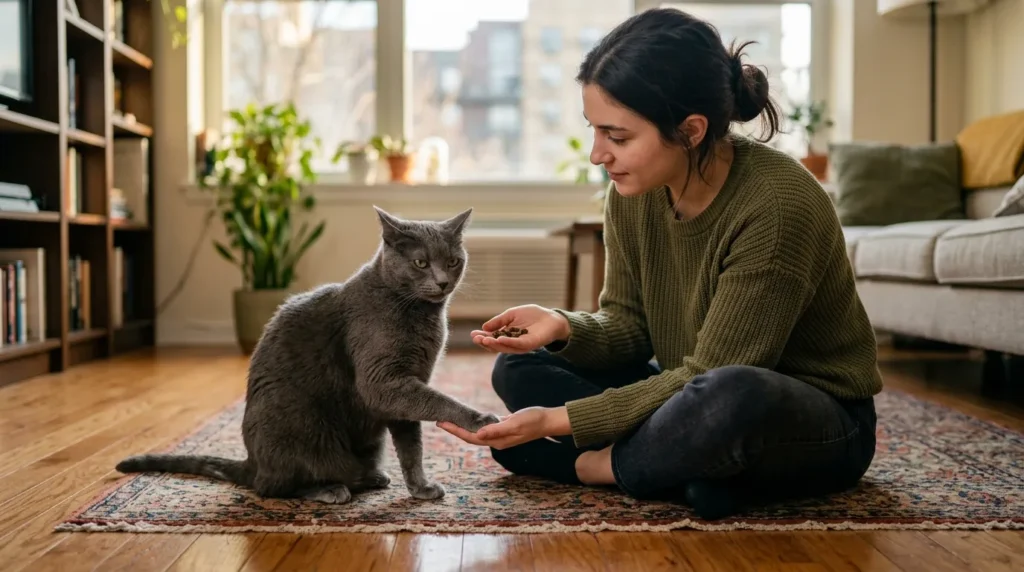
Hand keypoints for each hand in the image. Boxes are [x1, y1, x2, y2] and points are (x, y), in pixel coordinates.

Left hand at [437, 406, 570, 449]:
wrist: (548, 421)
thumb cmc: (534, 420)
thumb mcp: (515, 423)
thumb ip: (497, 429)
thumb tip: (478, 434)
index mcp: (497, 441)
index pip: (471, 437)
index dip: (455, 431)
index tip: (441, 423)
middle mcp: (497, 440)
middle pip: (470, 436)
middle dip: (455, 429)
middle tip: (440, 420)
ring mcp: (500, 435)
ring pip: (476, 432)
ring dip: (463, 426)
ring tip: (451, 419)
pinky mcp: (503, 428)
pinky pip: (484, 427)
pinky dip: (474, 422)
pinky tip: (469, 417)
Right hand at [471, 304, 569, 353]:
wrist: (551, 317)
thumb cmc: (532, 315)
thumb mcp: (511, 314)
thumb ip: (499, 321)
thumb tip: (484, 327)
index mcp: (507, 336)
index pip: (492, 338)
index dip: (482, 337)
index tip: (473, 334)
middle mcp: (513, 343)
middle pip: (497, 345)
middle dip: (485, 342)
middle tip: (476, 339)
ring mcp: (521, 345)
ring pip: (505, 347)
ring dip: (494, 344)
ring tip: (484, 340)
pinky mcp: (531, 344)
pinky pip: (518, 345)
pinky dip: (508, 342)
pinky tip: (500, 339)